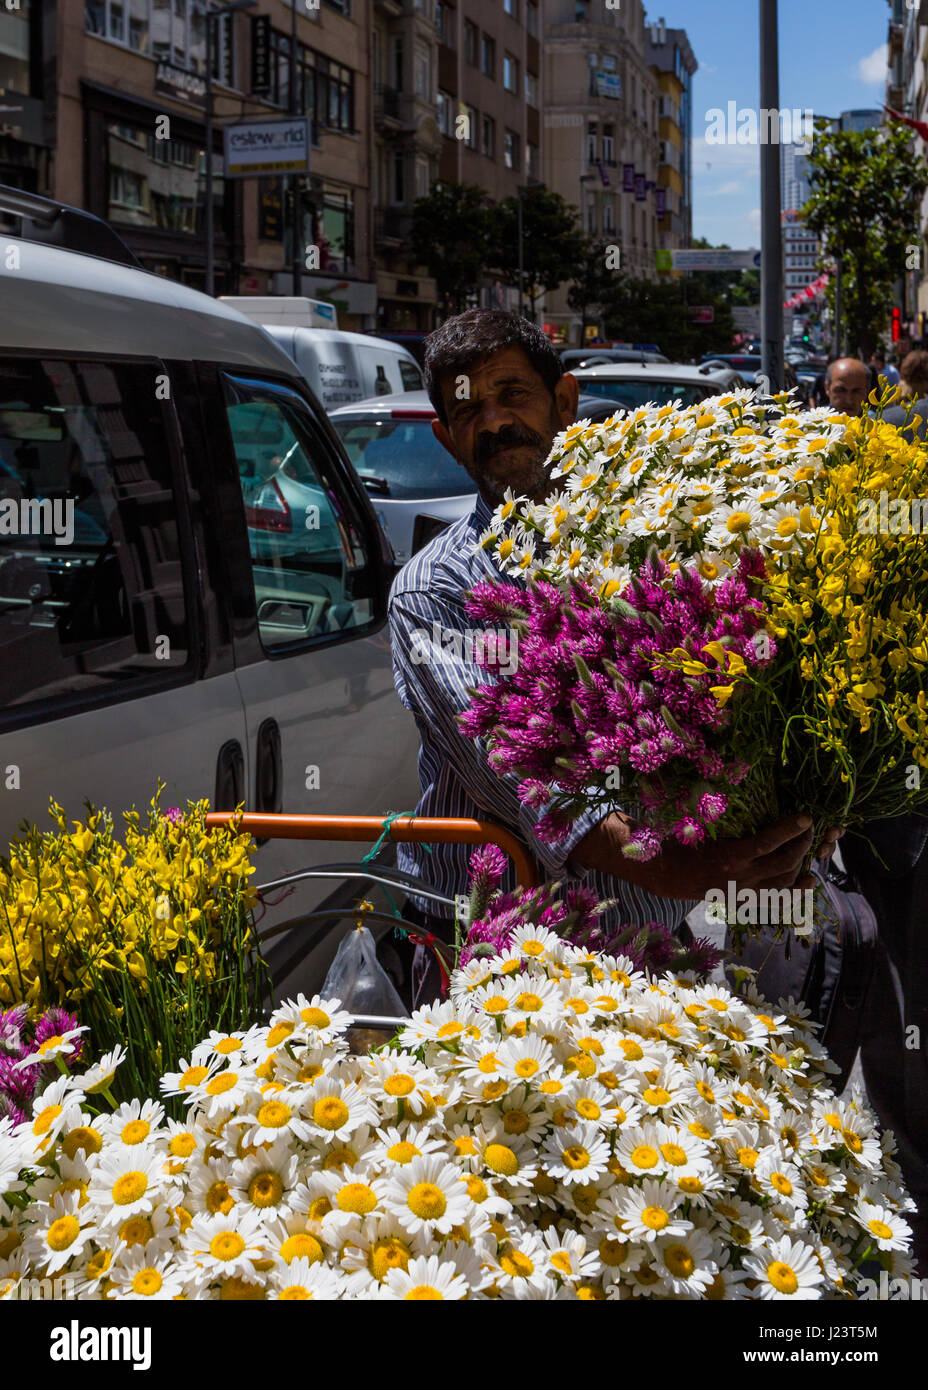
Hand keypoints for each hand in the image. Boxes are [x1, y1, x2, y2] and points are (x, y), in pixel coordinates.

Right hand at [574, 813, 842, 900]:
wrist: (668, 874)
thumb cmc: (681, 839)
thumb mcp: (694, 819)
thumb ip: (714, 804)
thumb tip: (733, 774)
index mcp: (727, 856)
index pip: (766, 843)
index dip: (789, 830)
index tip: (805, 815)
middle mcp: (740, 877)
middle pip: (783, 862)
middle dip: (802, 843)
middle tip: (812, 826)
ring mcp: (745, 891)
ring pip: (784, 880)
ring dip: (802, 863)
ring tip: (812, 846)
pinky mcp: (746, 898)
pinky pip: (777, 897)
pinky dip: (796, 889)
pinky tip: (811, 879)